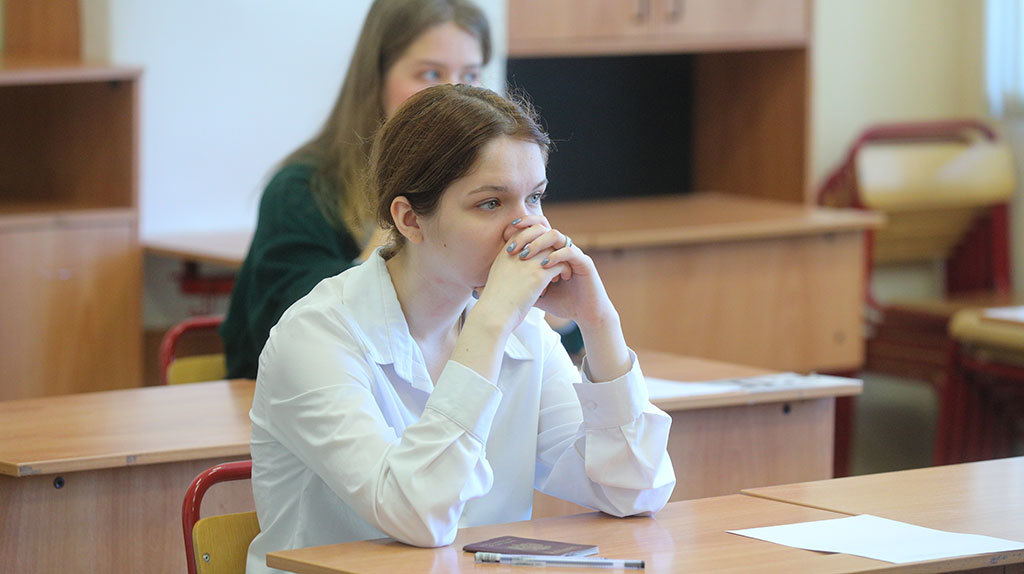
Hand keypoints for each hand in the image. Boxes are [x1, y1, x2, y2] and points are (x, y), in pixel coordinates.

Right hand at [470, 224, 568, 336]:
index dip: (536, 241)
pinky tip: (564, 277)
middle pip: (541, 238)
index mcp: (505, 253)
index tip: (542, 253)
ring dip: (560, 258)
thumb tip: (511, 272)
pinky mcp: (539, 275)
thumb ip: (505, 270)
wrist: (494, 315)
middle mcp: (517, 254)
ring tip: (562, 270)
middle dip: (551, 248)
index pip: (524, 233)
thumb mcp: (495, 279)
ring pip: (553, 249)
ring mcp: (529, 263)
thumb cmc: (494, 303)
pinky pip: (560, 264)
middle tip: (556, 260)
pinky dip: (565, 269)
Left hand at [502, 220, 616, 330]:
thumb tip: (492, 283)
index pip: (535, 228)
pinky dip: (556, 256)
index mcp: (550, 250)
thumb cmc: (561, 302)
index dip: (520, 227)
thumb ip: (519, 282)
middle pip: (543, 227)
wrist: (585, 314)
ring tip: (525, 256)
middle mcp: (562, 247)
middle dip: (525, 234)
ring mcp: (574, 253)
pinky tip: (544, 266)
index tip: (504, 236)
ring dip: (539, 243)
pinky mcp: (584, 263)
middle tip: (512, 248)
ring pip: (555, 235)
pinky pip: (570, 251)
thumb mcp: (534, 292)